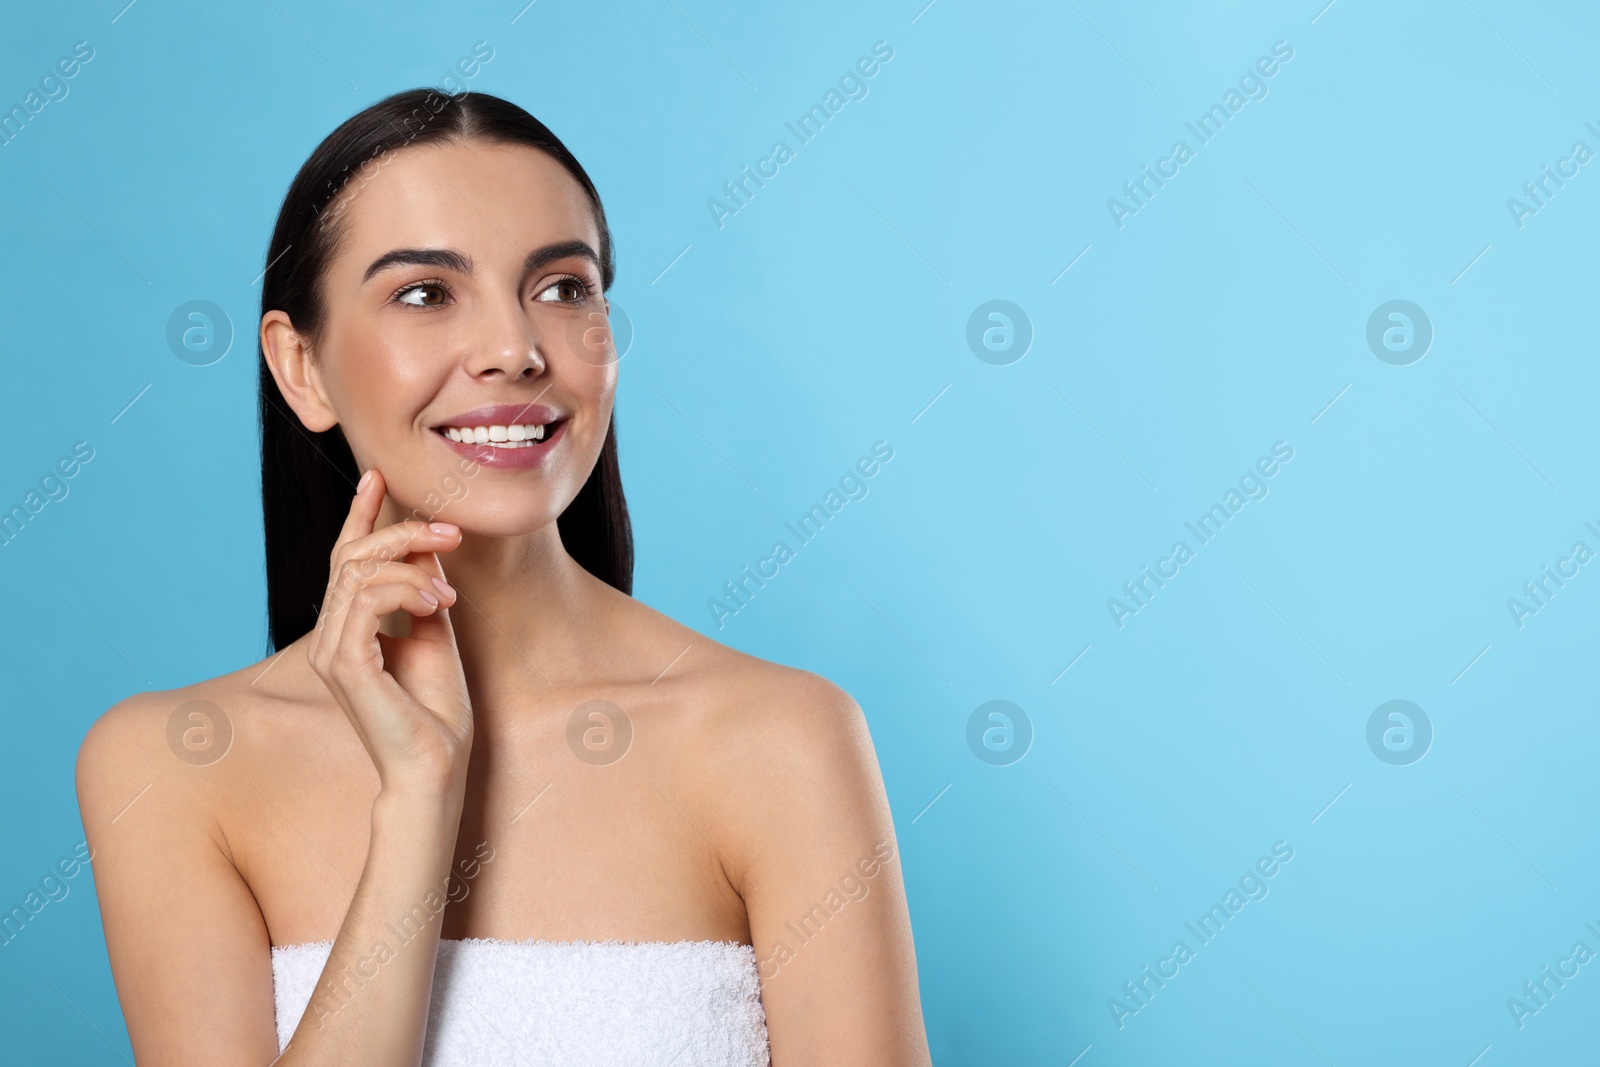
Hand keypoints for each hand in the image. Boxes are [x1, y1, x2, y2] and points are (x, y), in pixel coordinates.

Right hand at [307, 468, 472, 794]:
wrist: (434, 767)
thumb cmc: (436, 711)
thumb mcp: (435, 634)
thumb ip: (422, 591)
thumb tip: (425, 546)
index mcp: (347, 629)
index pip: (346, 559)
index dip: (360, 515)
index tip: (378, 476)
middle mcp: (329, 637)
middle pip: (352, 556)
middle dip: (402, 531)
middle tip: (450, 532)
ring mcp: (330, 650)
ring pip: (359, 573)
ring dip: (413, 569)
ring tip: (450, 596)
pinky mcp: (343, 664)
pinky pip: (366, 600)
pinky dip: (407, 591)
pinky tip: (438, 606)